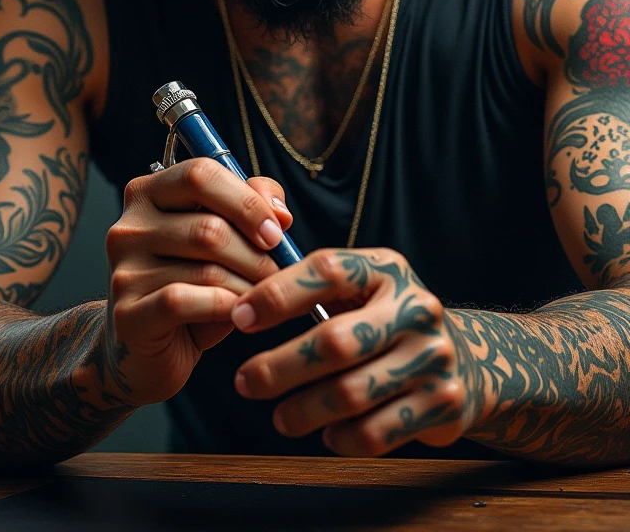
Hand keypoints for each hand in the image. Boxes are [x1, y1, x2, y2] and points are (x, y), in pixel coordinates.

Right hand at [101, 158, 292, 405]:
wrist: (150, 350)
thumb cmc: (193, 287)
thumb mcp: (224, 240)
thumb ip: (250, 208)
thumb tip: (279, 212)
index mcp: (149, 193)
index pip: (200, 174)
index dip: (246, 201)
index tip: (276, 230)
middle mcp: (129, 226)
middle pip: (209, 226)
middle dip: (255, 253)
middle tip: (277, 272)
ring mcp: (124, 270)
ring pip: (205, 268)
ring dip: (247, 286)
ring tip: (262, 297)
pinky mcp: (127, 313)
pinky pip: (184, 301)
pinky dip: (222, 307)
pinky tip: (237, 314)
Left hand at [230, 249, 483, 456]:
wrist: (467, 360)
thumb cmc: (387, 321)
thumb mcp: (363, 290)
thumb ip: (313, 287)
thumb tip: (241, 301)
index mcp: (388, 270)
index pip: (328, 270)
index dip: (278, 294)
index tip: (239, 317)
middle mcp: (415, 308)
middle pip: (335, 342)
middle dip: (280, 367)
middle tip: (244, 381)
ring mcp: (433, 356)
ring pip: (352, 393)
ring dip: (304, 410)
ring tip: (280, 418)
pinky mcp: (443, 403)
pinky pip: (377, 432)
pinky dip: (342, 438)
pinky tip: (327, 433)